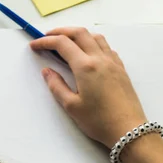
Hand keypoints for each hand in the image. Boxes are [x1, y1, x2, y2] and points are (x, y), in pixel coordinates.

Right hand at [30, 27, 146, 147]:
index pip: (62, 44)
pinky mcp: (121, 69)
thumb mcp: (71, 106)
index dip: (45, 41)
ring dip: (78, 34)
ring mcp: (113, 62)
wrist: (129, 130)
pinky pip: (106, 47)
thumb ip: (56, 85)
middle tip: (46, 37)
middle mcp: (100, 59)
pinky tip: (87, 54)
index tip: (34, 45)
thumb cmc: (98, 121)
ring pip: (95, 37)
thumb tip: (47, 71)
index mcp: (85, 67)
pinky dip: (93, 43)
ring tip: (66, 42)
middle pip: (79, 33)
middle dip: (60, 31)